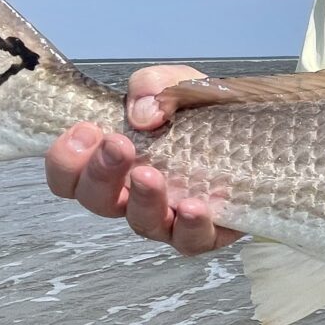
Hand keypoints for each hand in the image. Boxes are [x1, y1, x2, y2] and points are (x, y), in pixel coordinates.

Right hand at [43, 64, 243, 256]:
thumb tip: (144, 115)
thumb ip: (154, 86)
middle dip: (100, 173)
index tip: (85, 130)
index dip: (66, 160)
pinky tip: (194, 206)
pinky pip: (190, 241)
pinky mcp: (205, 233)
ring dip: (143, 200)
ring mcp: (167, 218)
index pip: (69, 176)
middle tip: (118, 145)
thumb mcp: (178, 84)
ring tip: (151, 176)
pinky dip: (190, 226)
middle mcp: (133, 196)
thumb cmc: (204, 113)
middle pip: (98, 201)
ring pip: (141, 224)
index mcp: (115, 162)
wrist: (259, 133)